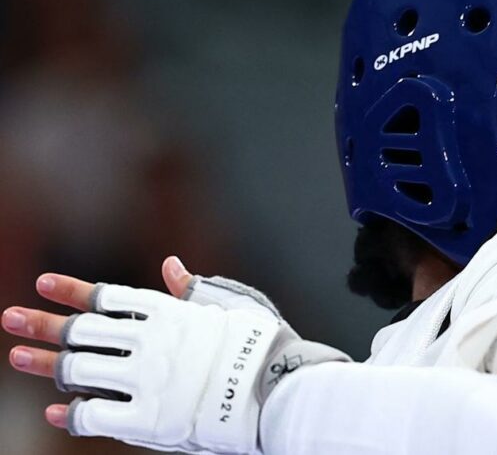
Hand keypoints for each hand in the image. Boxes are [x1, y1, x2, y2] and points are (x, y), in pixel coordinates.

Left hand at [3, 258, 349, 453]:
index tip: (43, 283)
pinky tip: (57, 412)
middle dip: (42, 322)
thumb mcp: (235, 305)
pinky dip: (72, 413)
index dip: (73, 289)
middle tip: (11, 318)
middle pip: (82, 330)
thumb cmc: (264, 345)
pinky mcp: (148, 420)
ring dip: (44, 362)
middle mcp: (151, 342)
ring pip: (78, 368)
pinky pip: (95, 416)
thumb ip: (196, 287)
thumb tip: (169, 263)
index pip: (109, 296)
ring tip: (17, 356)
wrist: (281, 390)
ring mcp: (145, 381)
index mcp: (170, 312)